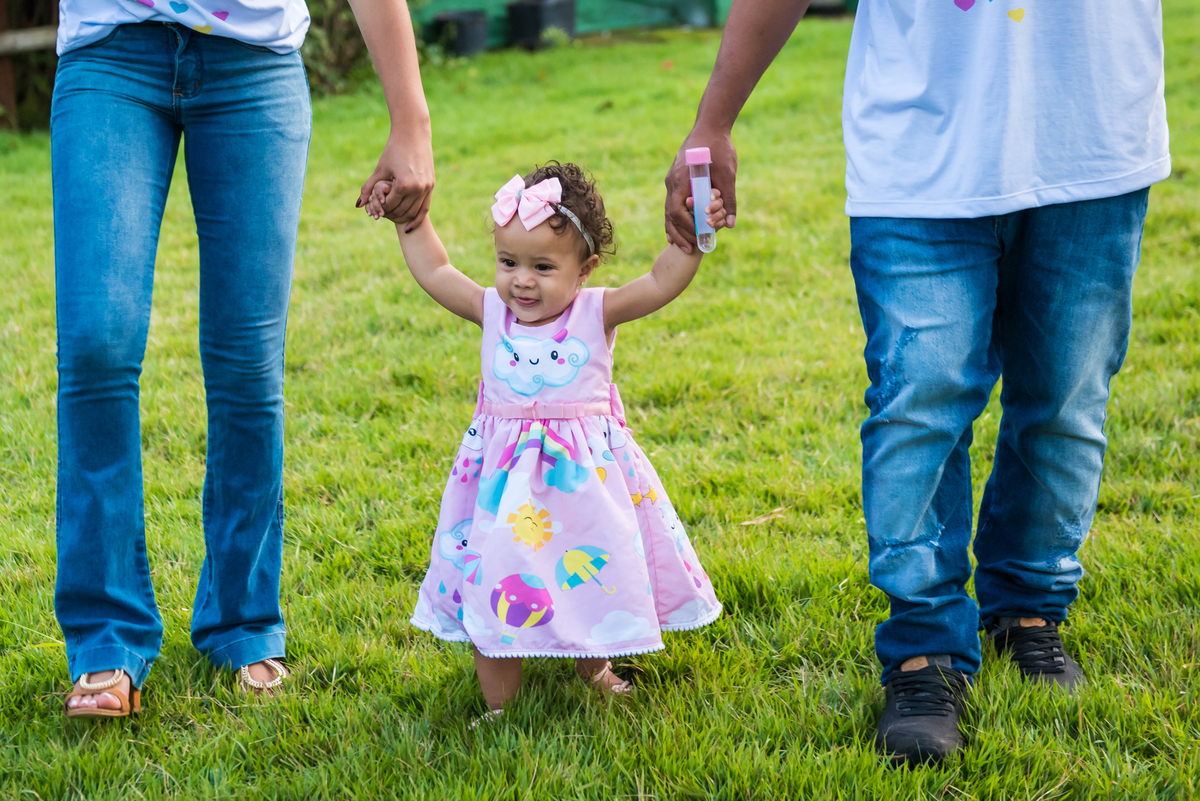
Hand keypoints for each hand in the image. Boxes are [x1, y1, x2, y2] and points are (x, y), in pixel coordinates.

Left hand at [356, 130, 434, 231]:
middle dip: (391, 215)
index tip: (375, 209)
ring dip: (403, 217)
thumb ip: (368, 188)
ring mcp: (426, 188)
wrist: (414, 135)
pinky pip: (425, 208)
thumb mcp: (380, 169)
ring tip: (393, 218)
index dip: (380, 209)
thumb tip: (358, 206)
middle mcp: (417, 188)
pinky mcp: (431, 186)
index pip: (389, 205)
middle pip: (402, 211)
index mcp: (403, 184)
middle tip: (383, 215)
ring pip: (413, 212)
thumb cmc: (393, 150)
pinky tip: (409, 227)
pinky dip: (417, 218)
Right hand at [665, 129, 736, 253]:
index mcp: (681, 180)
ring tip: (684, 245)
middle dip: (679, 234)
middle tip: (690, 249)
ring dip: (676, 229)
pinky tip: (680, 230)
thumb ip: (728, 200)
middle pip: (670, 215)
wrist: (710, 125)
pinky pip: (673, 202)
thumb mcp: (727, 175)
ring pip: (669, 210)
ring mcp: (672, 180)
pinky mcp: (677, 178)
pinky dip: (677, 217)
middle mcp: (672, 182)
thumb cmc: (719, 147)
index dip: (686, 228)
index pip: (676, 212)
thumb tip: (730, 224)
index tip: (698, 237)